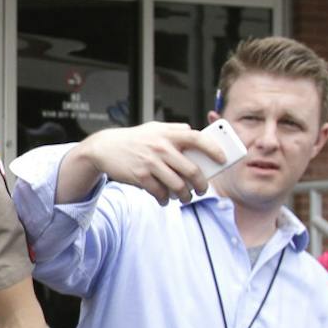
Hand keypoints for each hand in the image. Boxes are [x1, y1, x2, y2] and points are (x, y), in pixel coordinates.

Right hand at [58, 122, 222, 204]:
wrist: (105, 148)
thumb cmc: (134, 139)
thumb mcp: (154, 128)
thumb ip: (175, 129)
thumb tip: (195, 132)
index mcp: (168, 134)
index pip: (197, 138)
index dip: (213, 149)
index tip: (222, 159)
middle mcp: (161, 148)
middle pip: (191, 170)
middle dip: (202, 184)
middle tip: (203, 190)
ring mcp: (151, 163)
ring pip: (177, 186)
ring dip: (184, 196)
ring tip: (185, 197)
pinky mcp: (140, 176)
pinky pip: (159, 193)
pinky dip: (164, 199)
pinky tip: (164, 199)